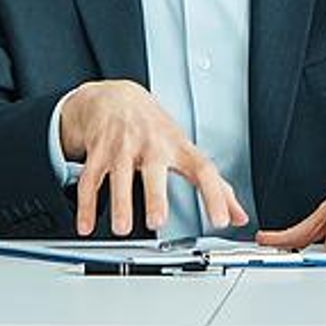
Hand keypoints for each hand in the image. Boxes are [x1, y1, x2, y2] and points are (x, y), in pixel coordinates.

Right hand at [59, 80, 247, 237]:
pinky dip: (86, 204)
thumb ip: (215, 185)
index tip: (221, 220)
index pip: (203, 170)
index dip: (214, 195)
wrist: (116, 97)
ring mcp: (123, 146)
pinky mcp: (98, 150)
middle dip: (154, 195)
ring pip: (119, 174)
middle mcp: (151, 145)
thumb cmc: (155, 128)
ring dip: (120, 202)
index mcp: (178, 148)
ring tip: (122, 228)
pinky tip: (85, 224)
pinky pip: (90, 179)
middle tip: (157, 221)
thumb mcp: (185, 150)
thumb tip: (239, 215)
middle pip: (154, 169)